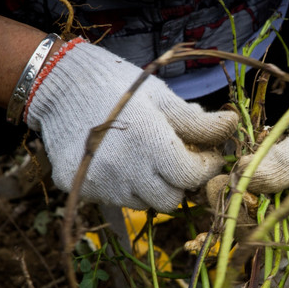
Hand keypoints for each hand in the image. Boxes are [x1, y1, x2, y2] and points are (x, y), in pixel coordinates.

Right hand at [26, 40, 237, 211]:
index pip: (191, 177)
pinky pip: (116, 199)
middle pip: (170, 201)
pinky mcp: (81, 189)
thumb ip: (197, 120)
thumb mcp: (161, 96)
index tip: (210, 154)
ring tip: (148, 159)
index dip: (207, 167)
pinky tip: (121, 162)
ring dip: (154, 187)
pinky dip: (126, 186)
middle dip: (182, 183)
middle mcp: (123, 171)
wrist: (57, 83)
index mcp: (148, 143)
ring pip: (144, 204)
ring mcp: (100, 183)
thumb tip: (230, 126)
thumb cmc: (117, 86)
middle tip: (181, 161)